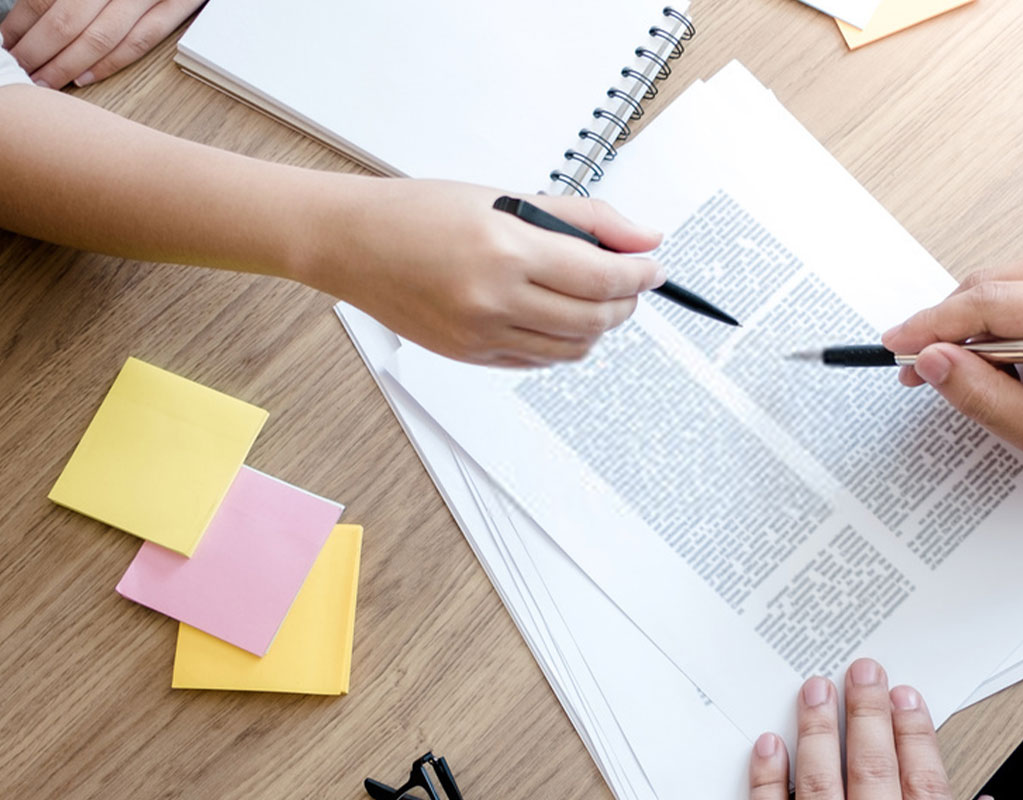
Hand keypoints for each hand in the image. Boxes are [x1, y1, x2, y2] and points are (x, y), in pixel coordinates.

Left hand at [1, 0, 205, 88]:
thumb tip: (33, 10)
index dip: (22, 25)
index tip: (7, 45)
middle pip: (68, 21)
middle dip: (40, 52)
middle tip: (23, 73)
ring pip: (101, 36)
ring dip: (69, 64)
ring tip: (46, 81)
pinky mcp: (177, 4)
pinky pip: (142, 40)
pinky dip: (111, 61)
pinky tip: (86, 77)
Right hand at [297, 178, 664, 366]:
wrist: (352, 243)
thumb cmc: (418, 212)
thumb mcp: (506, 199)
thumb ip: (583, 219)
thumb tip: (642, 237)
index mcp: (505, 251)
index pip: (602, 276)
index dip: (640, 274)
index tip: (653, 267)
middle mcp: (494, 300)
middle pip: (594, 319)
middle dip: (626, 303)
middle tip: (632, 283)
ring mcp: (481, 335)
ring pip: (572, 349)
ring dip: (598, 327)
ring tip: (596, 300)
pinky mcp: (469, 356)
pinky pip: (538, 361)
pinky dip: (563, 343)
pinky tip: (558, 318)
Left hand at [746, 659, 997, 799]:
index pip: (925, 787)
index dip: (915, 734)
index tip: (905, 697)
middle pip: (873, 774)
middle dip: (868, 714)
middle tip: (862, 673)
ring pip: (819, 789)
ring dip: (816, 731)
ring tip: (816, 691)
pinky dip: (766, 781)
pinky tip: (770, 745)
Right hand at [882, 251, 1022, 507]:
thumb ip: (981, 396)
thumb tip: (933, 361)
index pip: (985, 304)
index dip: (930, 325)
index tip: (896, 345)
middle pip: (986, 286)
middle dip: (946, 328)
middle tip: (922, 370)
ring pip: (998, 283)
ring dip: (971, 325)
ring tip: (972, 373)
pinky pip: (1020, 285)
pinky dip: (996, 318)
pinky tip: (1001, 356)